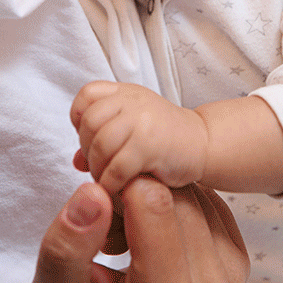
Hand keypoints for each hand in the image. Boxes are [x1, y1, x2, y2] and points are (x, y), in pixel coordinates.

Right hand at [30, 179, 247, 282]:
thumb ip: (67, 250)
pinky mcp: (234, 260)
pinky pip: (207, 203)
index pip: (154, 202)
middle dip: (134, 193)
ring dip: (154, 197)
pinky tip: (148, 231)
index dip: (117, 187)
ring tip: (124, 234)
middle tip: (105, 222)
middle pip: (176, 196)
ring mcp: (227, 275)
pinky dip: (174, 205)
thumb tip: (92, 194)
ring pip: (193, 194)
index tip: (96, 205)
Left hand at [71, 81, 207, 193]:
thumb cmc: (166, 137)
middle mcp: (132, 102)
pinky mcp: (150, 146)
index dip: (79, 118)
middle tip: (99, 166)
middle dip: (88, 150)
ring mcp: (142, 122)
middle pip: (90, 123)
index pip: (88, 95)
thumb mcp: (133, 125)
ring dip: (98, 170)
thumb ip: (103, 137)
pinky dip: (111, 184)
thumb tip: (77, 161)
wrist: (205, 143)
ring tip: (108, 180)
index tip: (89, 138)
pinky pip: (116, 168)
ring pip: (101, 146)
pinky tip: (117, 190)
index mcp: (125, 93)